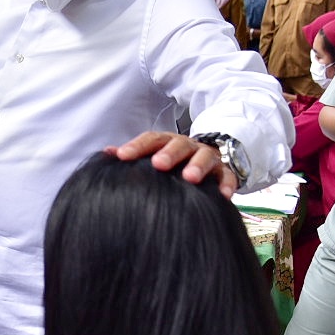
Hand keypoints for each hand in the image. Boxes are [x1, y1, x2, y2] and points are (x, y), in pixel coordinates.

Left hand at [107, 130, 237, 197]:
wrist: (213, 158)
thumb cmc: (177, 161)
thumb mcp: (156, 154)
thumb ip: (134, 154)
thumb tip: (106, 153)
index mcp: (168, 142)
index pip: (152, 139)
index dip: (137, 146)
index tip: (122, 156)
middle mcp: (188, 146)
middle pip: (179, 145)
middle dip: (169, 153)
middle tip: (159, 164)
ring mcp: (208, 157)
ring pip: (205, 157)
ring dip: (197, 166)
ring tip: (190, 178)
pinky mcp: (226, 171)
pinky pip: (228, 176)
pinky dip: (226, 184)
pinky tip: (223, 195)